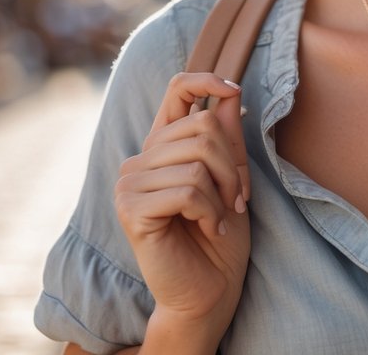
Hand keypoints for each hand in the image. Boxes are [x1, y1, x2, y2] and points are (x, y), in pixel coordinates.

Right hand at [114, 72, 251, 331]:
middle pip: (202, 126)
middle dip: (232, 163)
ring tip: (221, 216)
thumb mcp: (230, 177)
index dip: (206, 79)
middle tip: (237, 197)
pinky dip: (210, 211)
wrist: (210, 287)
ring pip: (197, 159)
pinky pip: (187, 190)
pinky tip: (208, 228)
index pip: (176, 89)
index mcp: (163, 145)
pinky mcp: (131, 210)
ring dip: (222, 192)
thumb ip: (226, 136)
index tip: (233, 89)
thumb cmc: (220, 233)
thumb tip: (230, 92)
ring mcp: (130, 184)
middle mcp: (141, 159)